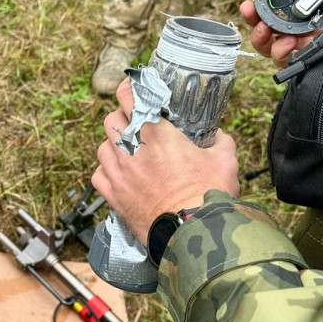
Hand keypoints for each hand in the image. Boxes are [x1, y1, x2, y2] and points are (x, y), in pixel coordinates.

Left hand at [91, 79, 239, 239]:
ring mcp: (119, 172)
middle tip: (134, 125)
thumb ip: (220, 142)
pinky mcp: (113, 195)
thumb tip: (219, 136)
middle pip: (111, 120)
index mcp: (157, 133)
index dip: (129, 90)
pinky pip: (98, 175)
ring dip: (112, 145)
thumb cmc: (208, 195)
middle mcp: (132, 148)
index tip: (131, 89)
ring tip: (127, 151)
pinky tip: (118, 175)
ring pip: (102, 147)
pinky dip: (105, 172)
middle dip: (121, 119)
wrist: (193, 232)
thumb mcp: (224, 160)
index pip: (130, 97)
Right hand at [239, 0, 322, 67]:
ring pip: (271, 43)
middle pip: (268, 21)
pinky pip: (288, 62)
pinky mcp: (314, 64)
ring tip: (265, 28)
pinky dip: (281, 53)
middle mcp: (306, 24)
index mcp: (316, 2)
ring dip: (261, 36)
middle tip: (249, 6)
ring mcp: (308, 44)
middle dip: (253, 14)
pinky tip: (287, 44)